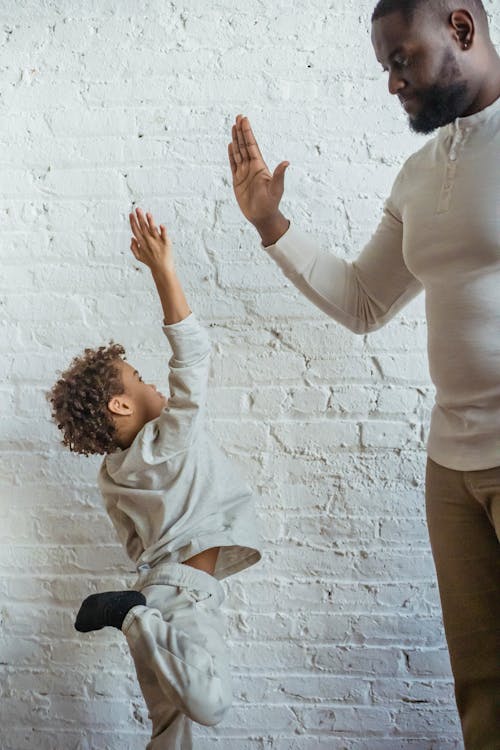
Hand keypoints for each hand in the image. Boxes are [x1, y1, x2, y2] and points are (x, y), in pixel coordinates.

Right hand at [129, 208, 173, 274]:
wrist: (162, 270)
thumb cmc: (151, 262)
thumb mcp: (139, 257)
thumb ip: (134, 248)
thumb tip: (132, 238)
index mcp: (142, 243)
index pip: (136, 230)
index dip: (133, 222)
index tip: (131, 214)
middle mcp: (149, 241)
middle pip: (143, 227)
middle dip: (139, 218)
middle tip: (137, 209)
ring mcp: (158, 242)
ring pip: (153, 229)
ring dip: (150, 221)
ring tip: (147, 214)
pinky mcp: (166, 243)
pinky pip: (164, 236)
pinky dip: (163, 231)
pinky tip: (161, 225)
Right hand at [228, 115, 289, 242]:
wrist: (262, 216)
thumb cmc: (271, 203)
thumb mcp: (276, 188)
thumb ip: (279, 175)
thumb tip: (286, 162)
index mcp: (260, 166)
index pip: (252, 145)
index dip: (248, 132)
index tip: (244, 120)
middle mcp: (252, 167)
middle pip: (245, 146)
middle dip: (241, 132)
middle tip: (238, 117)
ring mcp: (244, 173)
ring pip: (238, 153)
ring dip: (236, 140)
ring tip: (233, 127)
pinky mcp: (237, 181)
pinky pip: (233, 164)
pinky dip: (231, 154)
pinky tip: (230, 145)